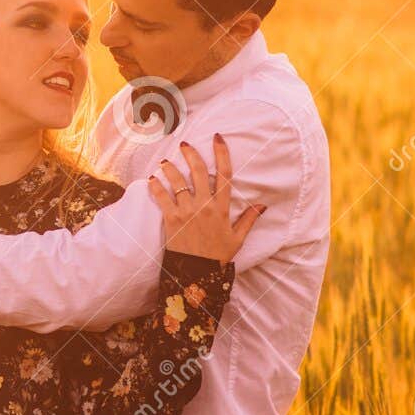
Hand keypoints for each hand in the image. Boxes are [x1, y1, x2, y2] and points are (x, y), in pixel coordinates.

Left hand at [148, 134, 262, 262]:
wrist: (197, 276)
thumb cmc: (217, 257)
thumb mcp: (237, 239)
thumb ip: (249, 219)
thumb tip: (262, 205)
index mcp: (222, 208)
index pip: (225, 174)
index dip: (222, 153)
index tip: (218, 138)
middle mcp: (205, 206)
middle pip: (199, 171)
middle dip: (191, 154)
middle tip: (185, 144)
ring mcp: (187, 211)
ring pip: (178, 181)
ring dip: (170, 168)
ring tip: (165, 161)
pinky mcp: (171, 219)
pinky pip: (162, 197)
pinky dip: (155, 186)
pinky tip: (152, 179)